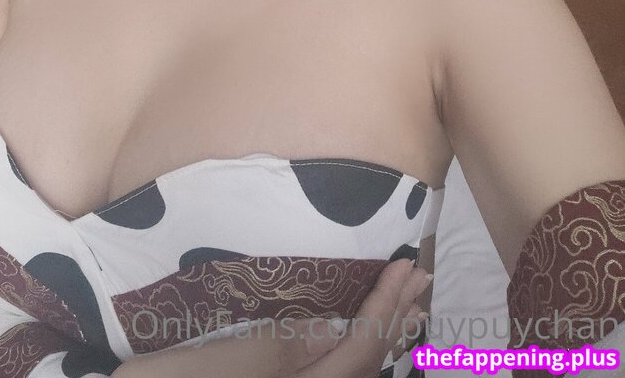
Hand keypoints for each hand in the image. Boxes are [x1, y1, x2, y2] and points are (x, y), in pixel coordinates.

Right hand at [114, 257, 430, 377]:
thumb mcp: (211, 366)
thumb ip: (275, 349)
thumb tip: (334, 326)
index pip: (355, 353)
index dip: (383, 310)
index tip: (404, 265)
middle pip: (362, 370)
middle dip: (394, 322)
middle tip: (419, 277)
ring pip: (350, 377)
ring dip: (381, 337)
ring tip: (403, 302)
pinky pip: (332, 377)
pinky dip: (356, 354)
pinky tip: (354, 337)